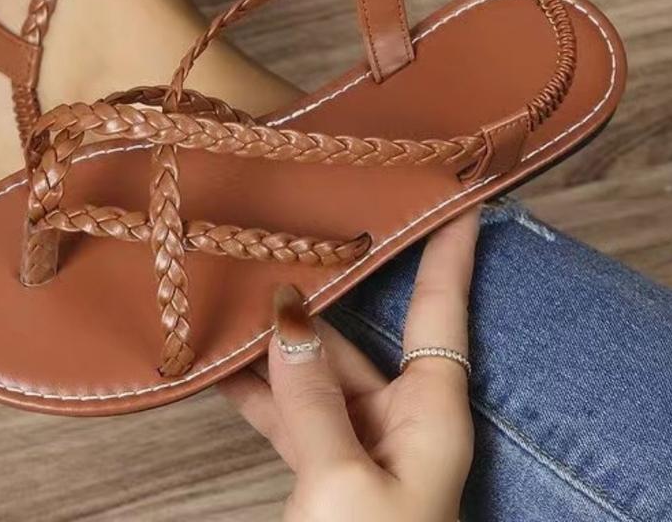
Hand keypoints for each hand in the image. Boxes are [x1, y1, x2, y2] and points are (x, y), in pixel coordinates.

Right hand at [219, 209, 480, 521]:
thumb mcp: (343, 479)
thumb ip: (312, 398)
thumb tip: (287, 317)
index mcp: (432, 411)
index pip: (441, 308)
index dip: (449, 249)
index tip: (454, 192)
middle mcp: (400, 417)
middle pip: (358, 335)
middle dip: (319, 291)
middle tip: (281, 233)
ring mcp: (361, 443)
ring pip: (314, 371)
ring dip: (273, 341)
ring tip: (230, 287)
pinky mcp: (325, 469)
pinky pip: (289, 412)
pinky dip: (255, 389)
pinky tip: (216, 362)